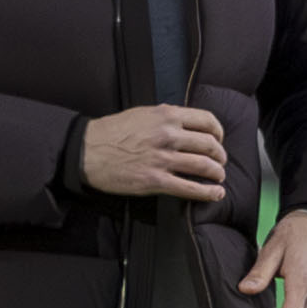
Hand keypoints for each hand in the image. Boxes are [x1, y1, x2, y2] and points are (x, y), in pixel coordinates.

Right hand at [79, 105, 227, 201]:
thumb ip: (166, 118)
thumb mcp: (142, 114)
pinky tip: (216, 193)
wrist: (87, 150)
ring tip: (219, 177)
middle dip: (220, 155)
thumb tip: (187, 124)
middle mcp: (168, 135)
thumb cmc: (112, 132)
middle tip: (220, 162)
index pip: (206, 120)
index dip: (218, 132)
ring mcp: (162, 158)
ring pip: (204, 166)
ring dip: (217, 173)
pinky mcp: (155, 181)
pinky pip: (189, 188)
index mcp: (166, 115)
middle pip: (209, 144)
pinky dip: (208, 192)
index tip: (219, 139)